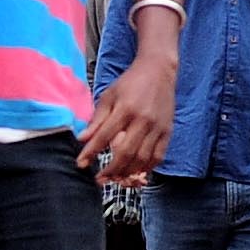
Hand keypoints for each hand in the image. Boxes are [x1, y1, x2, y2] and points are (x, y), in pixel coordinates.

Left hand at [83, 62, 173, 187]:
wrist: (159, 70)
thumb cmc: (131, 83)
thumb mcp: (109, 96)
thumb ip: (97, 119)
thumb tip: (83, 139)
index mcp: (125, 109)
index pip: (104, 136)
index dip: (91, 152)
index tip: (81, 164)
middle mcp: (143, 120)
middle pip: (125, 152)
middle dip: (111, 170)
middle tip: (100, 179)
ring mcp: (157, 127)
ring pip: (142, 158)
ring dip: (128, 172)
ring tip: (116, 179)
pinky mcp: (167, 131)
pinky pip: (158, 156)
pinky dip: (147, 168)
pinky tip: (136, 172)